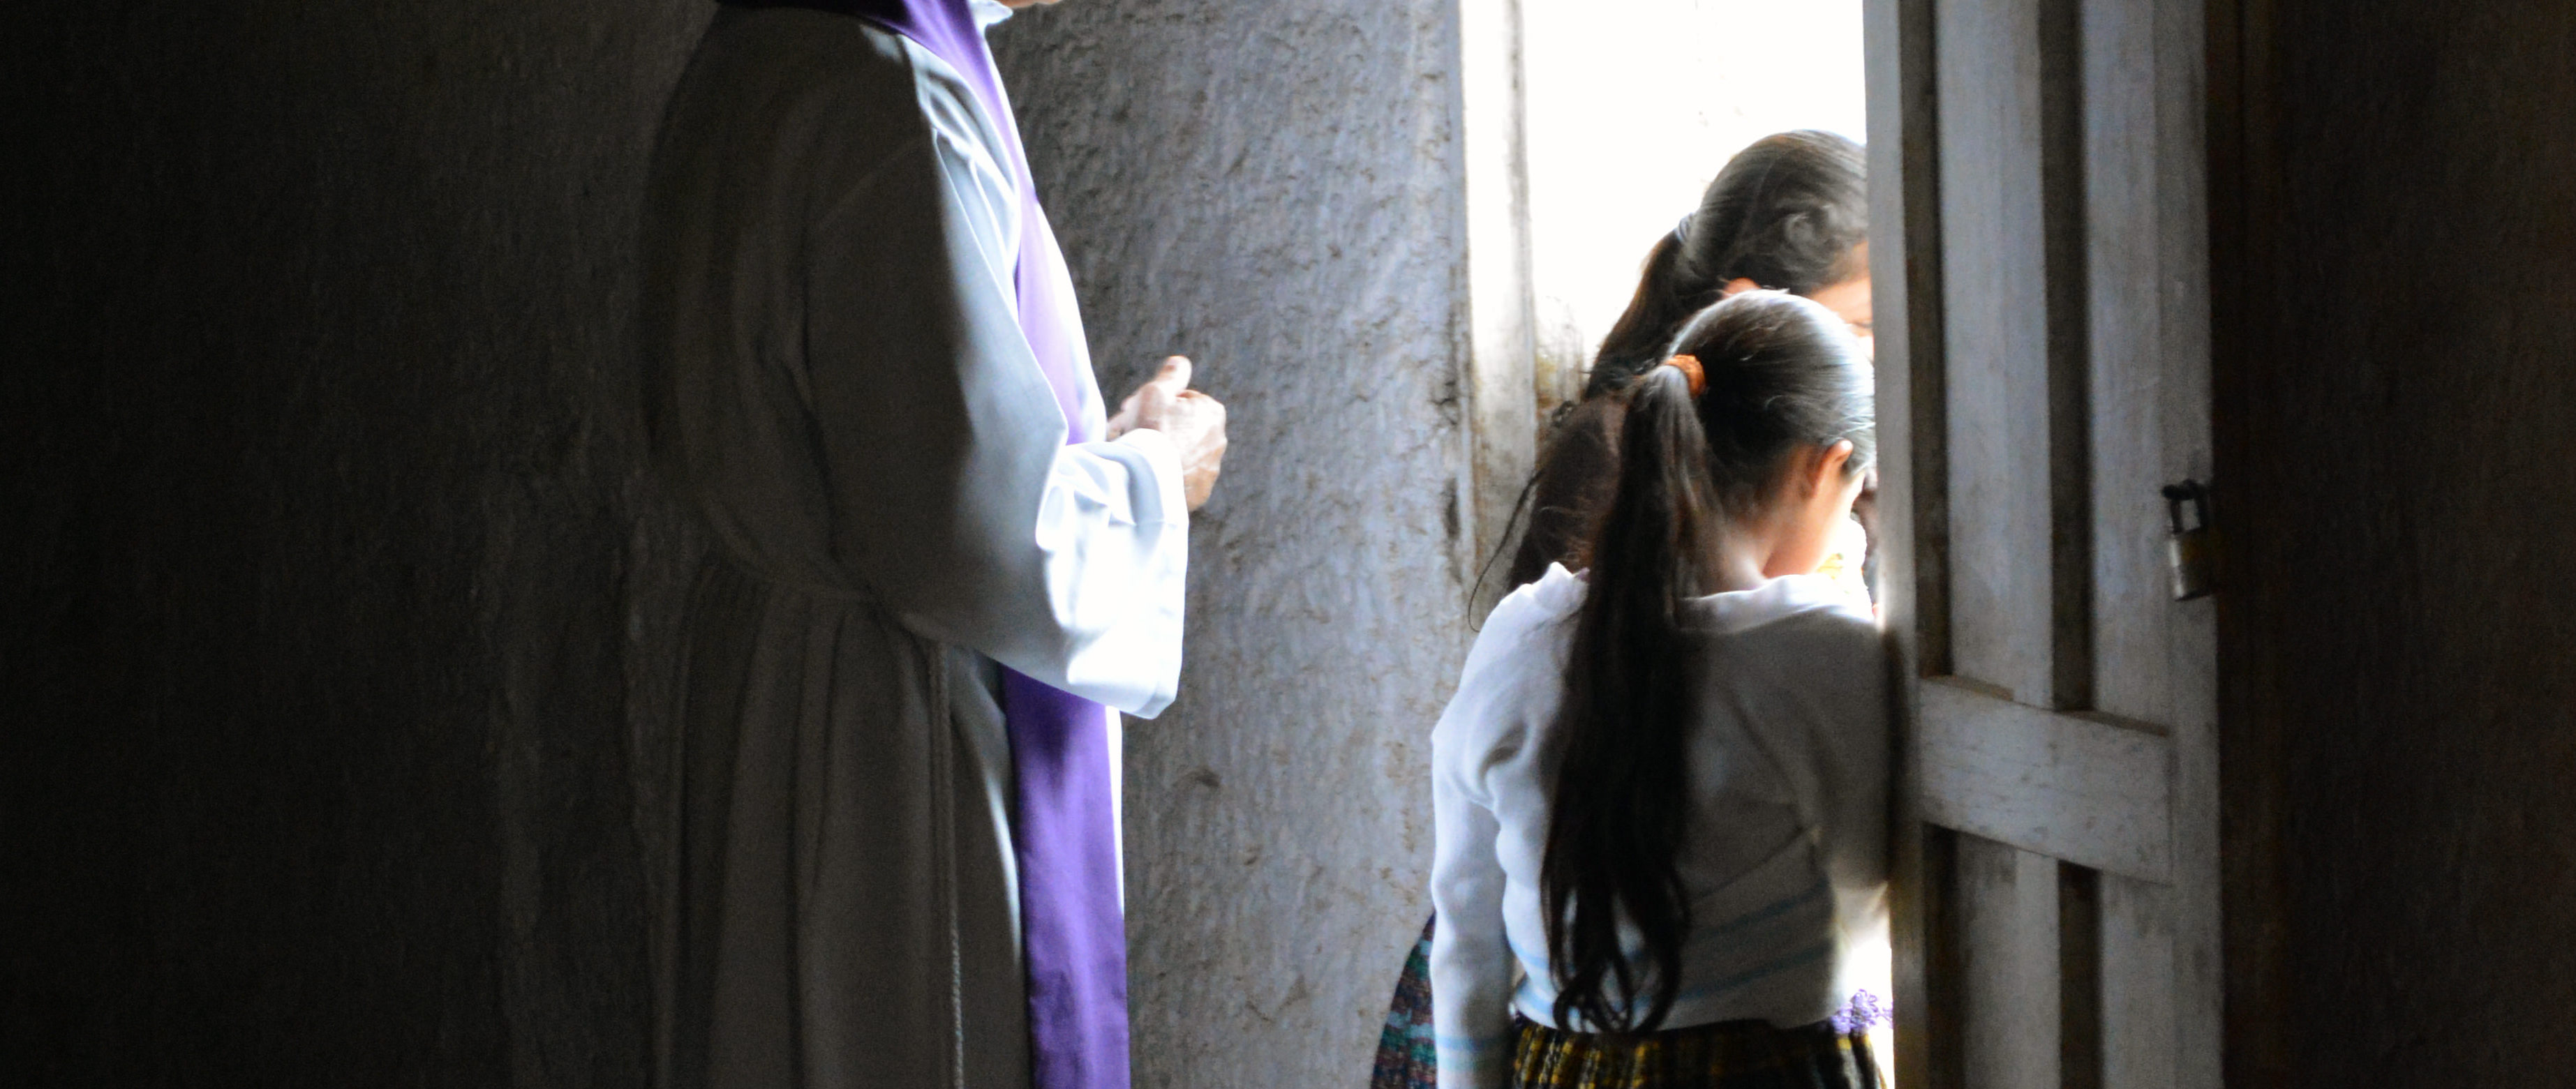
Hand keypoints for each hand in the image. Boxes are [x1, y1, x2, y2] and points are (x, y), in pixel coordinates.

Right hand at [1107, 355, 1226, 509]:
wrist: (1147, 481)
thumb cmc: (1151, 432)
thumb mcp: (1155, 392)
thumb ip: (1171, 374)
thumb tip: (1180, 362)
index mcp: (1212, 412)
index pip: (1179, 400)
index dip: (1152, 403)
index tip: (1132, 410)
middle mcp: (1218, 440)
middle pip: (1178, 426)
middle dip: (1154, 425)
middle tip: (1126, 431)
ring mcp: (1210, 469)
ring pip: (1179, 452)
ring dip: (1160, 449)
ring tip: (1134, 453)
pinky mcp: (1200, 493)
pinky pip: (1180, 477)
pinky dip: (1165, 473)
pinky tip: (1146, 473)